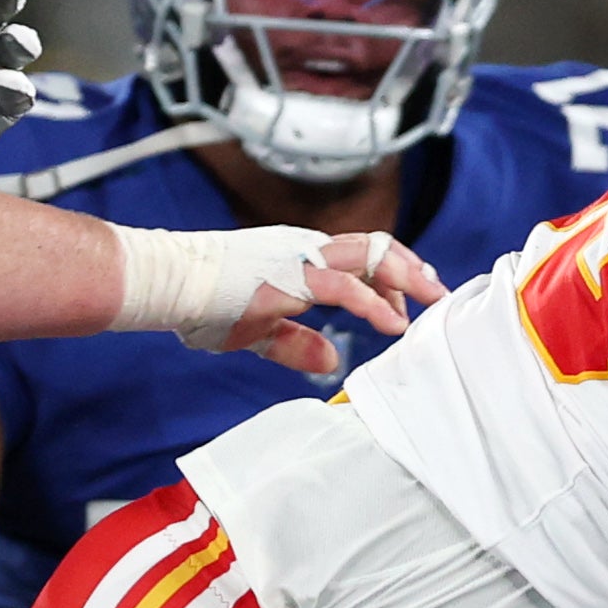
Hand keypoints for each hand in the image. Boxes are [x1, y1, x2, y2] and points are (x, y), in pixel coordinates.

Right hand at [127, 225, 447, 376]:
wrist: (168, 283)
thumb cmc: (203, 303)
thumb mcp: (259, 331)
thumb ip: (296, 343)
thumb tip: (330, 361)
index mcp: (300, 256)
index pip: (359, 254)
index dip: (391, 275)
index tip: (409, 299)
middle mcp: (306, 249)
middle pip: (376, 246)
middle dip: (413, 269)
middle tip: (438, 292)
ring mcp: (300, 258)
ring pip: (370, 255)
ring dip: (407, 276)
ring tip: (430, 300)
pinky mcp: (292, 277)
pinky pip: (346, 286)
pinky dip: (375, 304)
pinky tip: (393, 324)